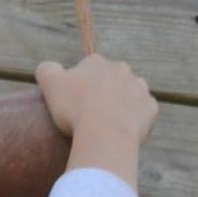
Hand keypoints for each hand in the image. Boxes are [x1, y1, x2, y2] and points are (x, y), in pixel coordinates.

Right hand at [36, 51, 158, 175]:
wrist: (105, 134)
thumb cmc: (75, 109)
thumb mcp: (50, 84)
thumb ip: (46, 69)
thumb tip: (48, 67)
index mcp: (98, 62)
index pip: (87, 69)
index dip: (80, 86)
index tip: (74, 103)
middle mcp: (122, 70)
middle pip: (110, 80)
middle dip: (103, 93)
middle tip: (90, 115)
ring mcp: (140, 88)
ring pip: (129, 95)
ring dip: (121, 106)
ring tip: (107, 125)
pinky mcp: (151, 108)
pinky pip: (143, 114)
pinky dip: (134, 122)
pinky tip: (122, 133)